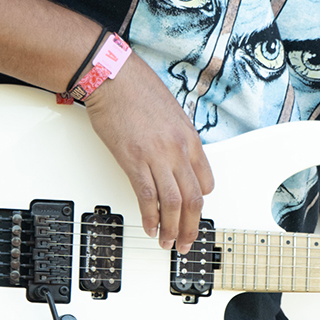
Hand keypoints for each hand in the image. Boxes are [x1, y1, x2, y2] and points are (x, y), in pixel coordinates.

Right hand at [82, 56, 213, 252]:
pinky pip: (147, 197)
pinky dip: (150, 217)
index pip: (206, 181)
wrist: (113, 77)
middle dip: (191, 227)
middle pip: (193, 199)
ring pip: (173, 203)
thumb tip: (176, 159)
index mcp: (190, 138)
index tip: (193, 215)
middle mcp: (178, 149)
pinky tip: (150, 227)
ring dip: (171, 228)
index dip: (200, 204)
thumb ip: (177, 139)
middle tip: (185, 242)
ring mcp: (157, 156)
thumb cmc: (138, 89)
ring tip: (167, 243)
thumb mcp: (171, 113)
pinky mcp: (134, 161)